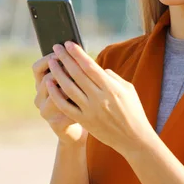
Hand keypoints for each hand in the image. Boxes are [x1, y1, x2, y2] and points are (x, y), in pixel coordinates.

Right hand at [32, 53, 86, 144]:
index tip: (63, 51)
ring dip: (68, 88)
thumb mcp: (71, 82)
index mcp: (41, 84)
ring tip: (81, 83)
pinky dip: (76, 105)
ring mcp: (46, 112)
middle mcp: (40, 98)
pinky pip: (65, 112)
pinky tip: (87, 101)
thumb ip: (72, 70)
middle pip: (46, 80)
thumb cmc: (76, 99)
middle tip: (75, 66)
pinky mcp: (56, 124)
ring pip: (54, 96)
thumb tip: (80, 53)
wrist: (75, 128)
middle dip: (62, 72)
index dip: (49, 59)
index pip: (37, 68)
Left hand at [46, 42, 154, 156]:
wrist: (134, 139)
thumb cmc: (133, 111)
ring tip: (52, 62)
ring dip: (58, 73)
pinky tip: (50, 84)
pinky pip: (66, 106)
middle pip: (76, 74)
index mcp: (111, 88)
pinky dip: (56, 94)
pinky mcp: (84, 121)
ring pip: (68, 88)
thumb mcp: (128, 89)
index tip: (69, 44)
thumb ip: (112, 77)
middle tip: (56, 47)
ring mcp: (90, 110)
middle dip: (65, 58)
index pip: (90, 66)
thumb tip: (97, 68)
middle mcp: (99, 98)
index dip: (77, 53)